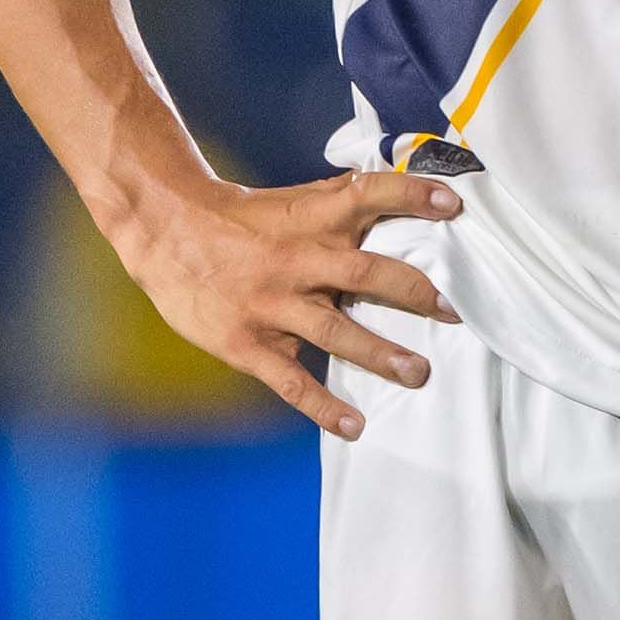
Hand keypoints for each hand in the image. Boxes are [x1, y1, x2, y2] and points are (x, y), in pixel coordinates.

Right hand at [114, 169, 465, 436]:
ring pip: (335, 331)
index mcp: (312, 218)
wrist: (167, 231)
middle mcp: (297, 258)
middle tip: (452, 311)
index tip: (451, 204)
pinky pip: (291, 381)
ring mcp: (271, 303)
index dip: (411, 195)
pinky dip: (323, 406)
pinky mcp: (247, 342)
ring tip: (419, 373)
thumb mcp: (294, 202)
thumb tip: (404, 198)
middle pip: (363, 272)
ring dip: (380, 353)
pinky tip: (354, 426)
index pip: (369, 194)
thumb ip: (341, 206)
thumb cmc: (243, 218)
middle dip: (412, 291)